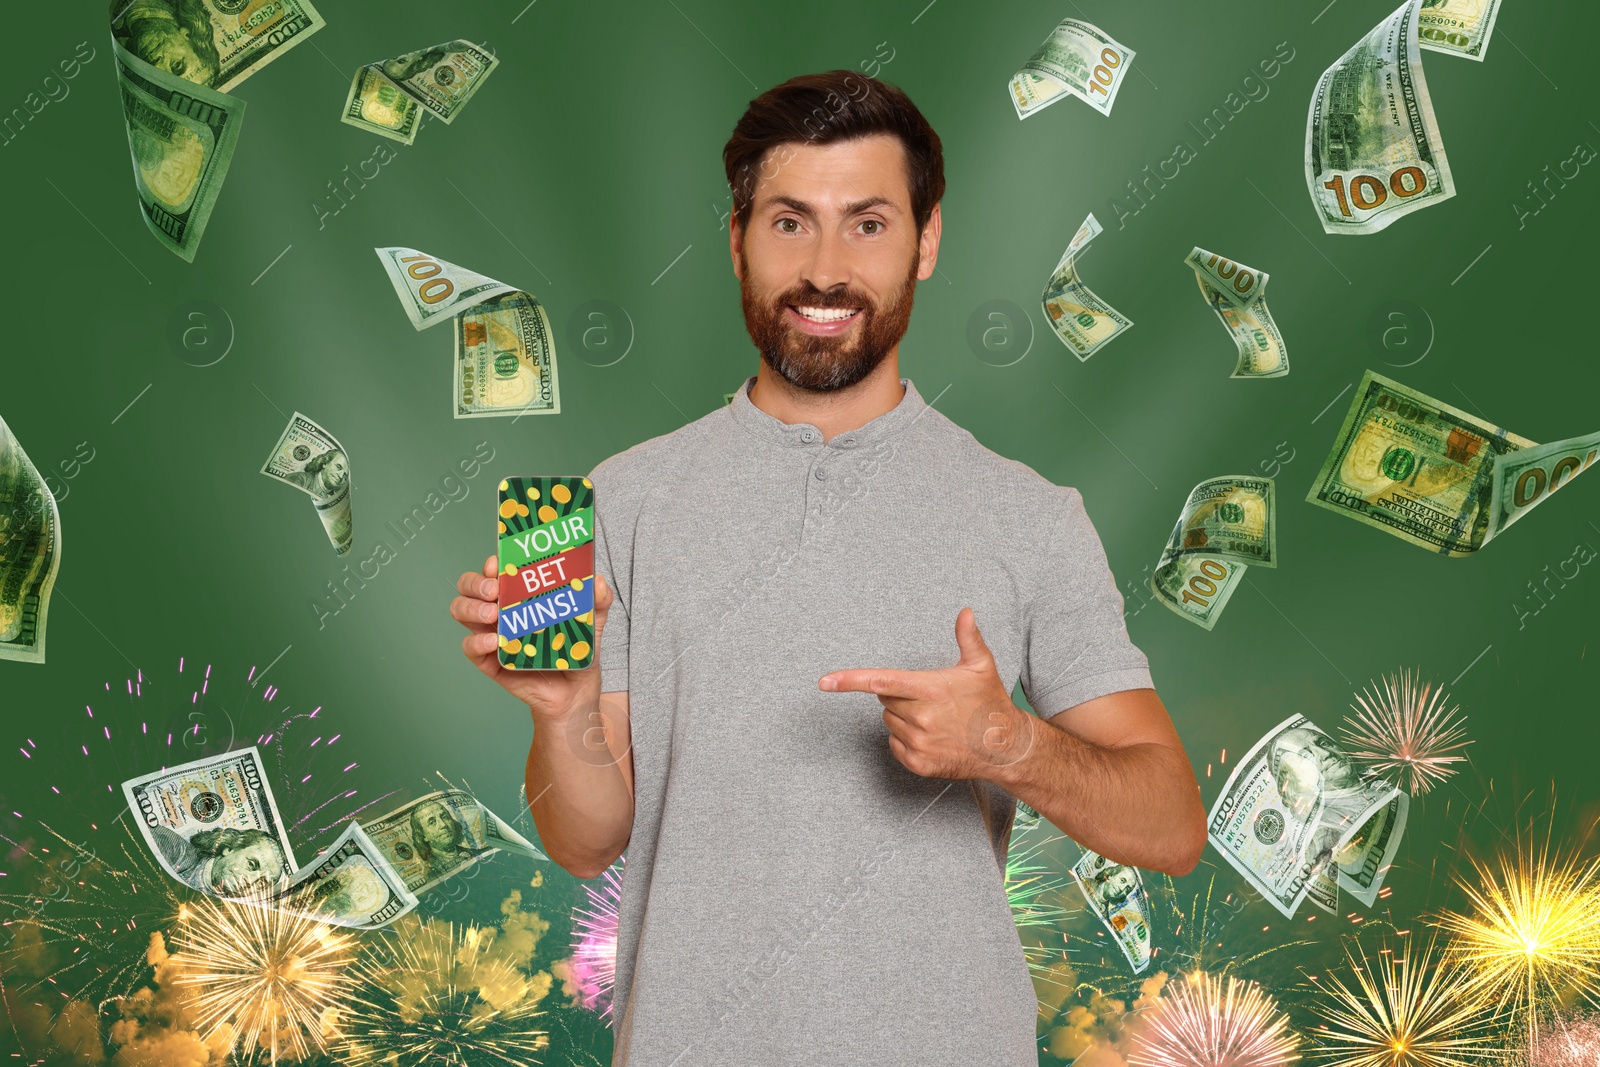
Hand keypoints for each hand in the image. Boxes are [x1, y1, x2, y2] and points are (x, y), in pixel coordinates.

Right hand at [450, 554, 611, 721]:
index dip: (491, 564)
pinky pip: (470, 647)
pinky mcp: (489, 661)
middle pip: (469, 586)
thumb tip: (598, 581)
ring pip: (461, 611)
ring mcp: (491, 634)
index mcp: (519, 595)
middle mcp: (500, 610)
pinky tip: (493, 641)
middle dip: (475, 583)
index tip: (498, 564)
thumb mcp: (592, 622)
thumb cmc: (576, 651)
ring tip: (493, 614)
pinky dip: (476, 642)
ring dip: (471, 608)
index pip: (494, 571)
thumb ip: (598, 601)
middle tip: (494, 590)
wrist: (574, 690)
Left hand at [818, 607, 1035, 780]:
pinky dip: (906, 739)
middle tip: (928, 698)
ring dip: (903, 717)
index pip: (881, 681)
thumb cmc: (990, 703)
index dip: (848, 680)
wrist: (1005, 748)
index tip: (824, 682)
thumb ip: (968, 638)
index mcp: (931, 689)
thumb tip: (965, 611)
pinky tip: (931, 736)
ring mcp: (919, 742)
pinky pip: (894, 744)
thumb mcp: (981, 667)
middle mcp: (921, 717)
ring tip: (933, 718)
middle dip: (899, 695)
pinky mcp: (919, 763)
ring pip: (889, 721)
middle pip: (885, 699)